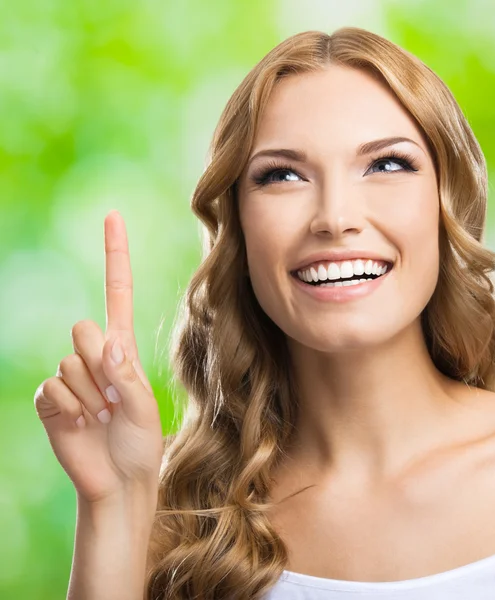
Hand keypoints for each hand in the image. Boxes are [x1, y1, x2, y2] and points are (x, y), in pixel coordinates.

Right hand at [34, 210, 163, 503]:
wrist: (118, 481)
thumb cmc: (140, 444)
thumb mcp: (145, 408)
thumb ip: (127, 375)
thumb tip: (105, 344)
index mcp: (123, 350)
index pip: (117, 293)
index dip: (115, 256)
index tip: (112, 216)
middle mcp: (95, 357)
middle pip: (84, 330)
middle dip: (101, 367)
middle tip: (114, 400)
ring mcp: (70, 377)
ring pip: (70, 363)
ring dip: (90, 397)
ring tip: (102, 418)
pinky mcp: (50, 399)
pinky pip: (52, 389)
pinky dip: (70, 411)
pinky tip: (81, 426)